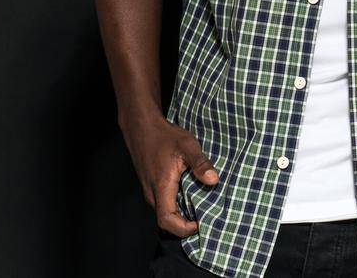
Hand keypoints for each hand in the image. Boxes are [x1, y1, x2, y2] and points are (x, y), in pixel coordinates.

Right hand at [121, 110, 220, 235]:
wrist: (142, 127)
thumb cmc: (164, 136)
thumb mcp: (187, 145)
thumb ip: (200, 163)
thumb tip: (214, 180)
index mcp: (161, 187)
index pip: (167, 221)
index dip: (184, 229)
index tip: (200, 223)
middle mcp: (152, 193)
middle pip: (166, 221)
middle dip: (185, 224)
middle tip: (205, 216)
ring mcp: (150, 191)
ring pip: (164, 212)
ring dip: (181, 214)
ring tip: (200, 206)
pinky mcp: (151, 186)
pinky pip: (163, 203)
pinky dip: (177, 205)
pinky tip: (190, 194)